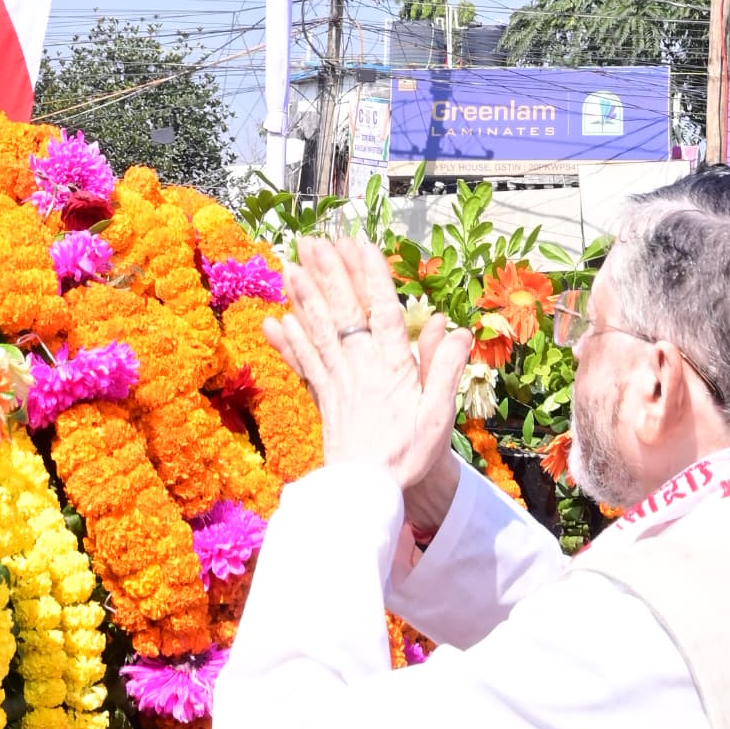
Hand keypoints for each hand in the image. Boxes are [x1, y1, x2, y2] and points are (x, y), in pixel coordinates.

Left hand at [268, 234, 472, 538]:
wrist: (369, 489)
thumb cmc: (409, 452)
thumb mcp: (439, 412)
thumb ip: (443, 367)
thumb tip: (453, 327)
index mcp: (393, 365)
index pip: (382, 310)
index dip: (371, 275)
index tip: (360, 244)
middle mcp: (361, 365)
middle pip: (343, 310)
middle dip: (328, 272)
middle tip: (312, 239)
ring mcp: (338, 380)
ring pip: (318, 329)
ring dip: (303, 296)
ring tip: (290, 266)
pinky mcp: (323, 397)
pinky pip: (304, 363)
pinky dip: (288, 341)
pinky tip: (276, 320)